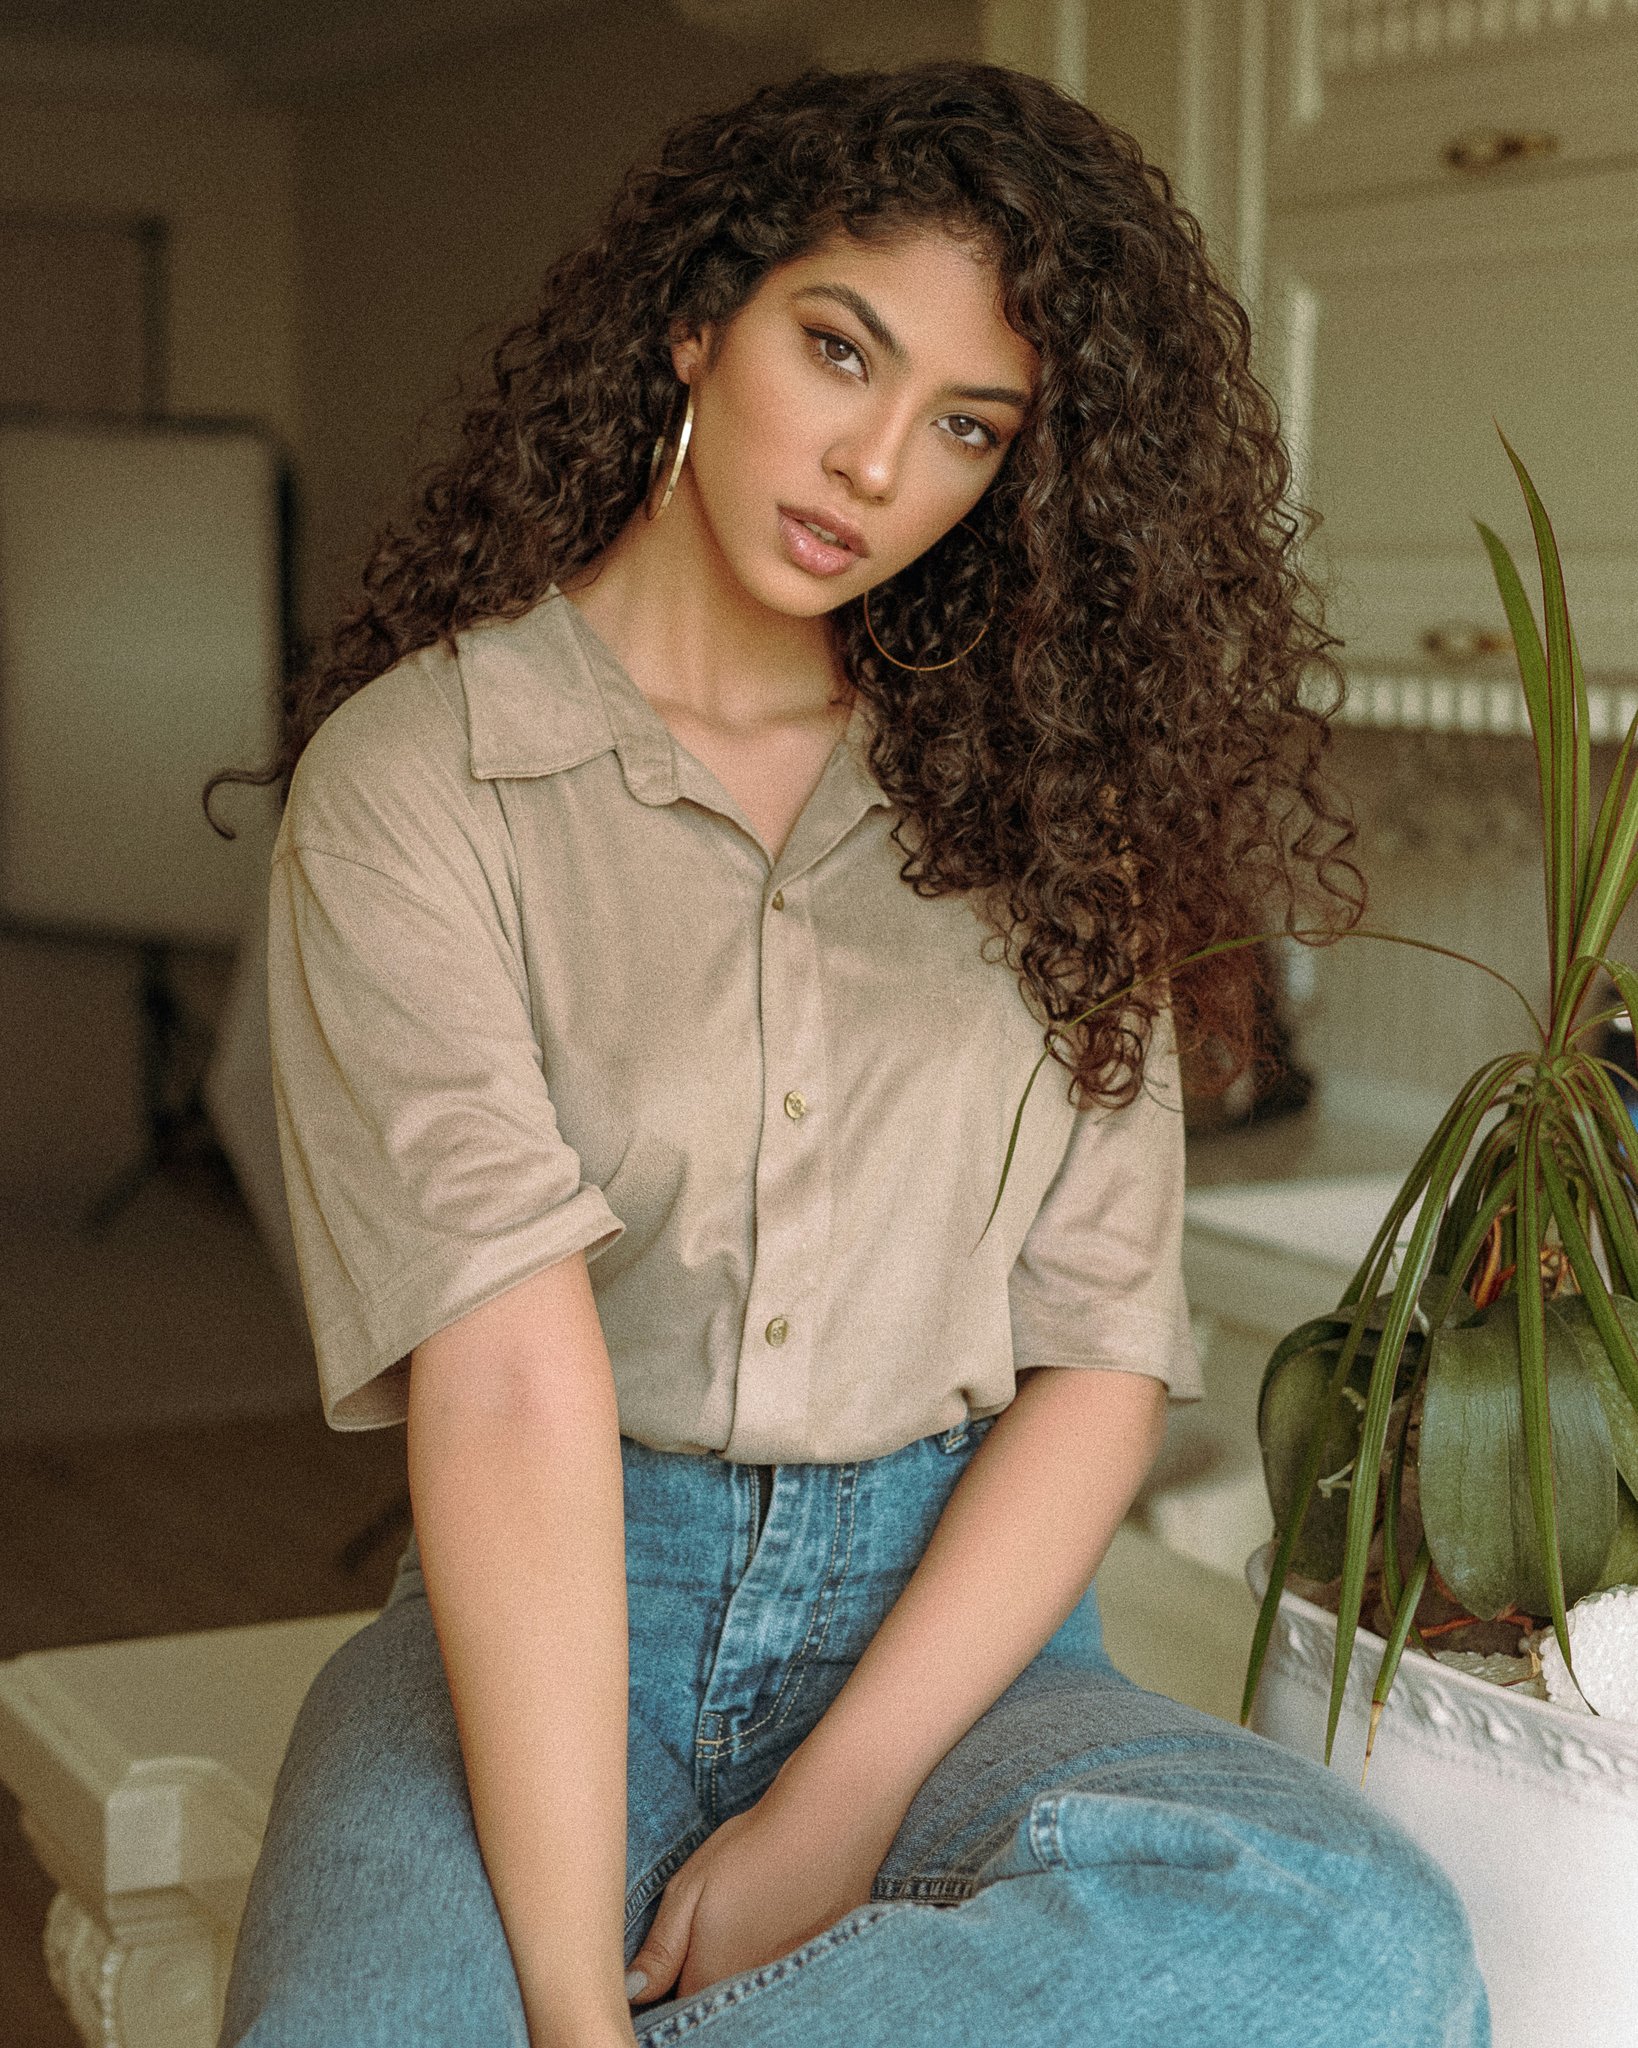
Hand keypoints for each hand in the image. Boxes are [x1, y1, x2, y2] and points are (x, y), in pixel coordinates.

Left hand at [624, 1779, 903, 2010]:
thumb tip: (633, 1992)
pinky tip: (774, 1921)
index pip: (675, 2006)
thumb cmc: (754, 1849)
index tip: (664, 1963)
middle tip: (706, 1933)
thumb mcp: (690, 1890)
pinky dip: (770, 1959)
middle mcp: (750, 1992)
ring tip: (743, 1922)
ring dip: (736, 1972)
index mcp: (710, 1979)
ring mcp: (788, 1981)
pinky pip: (780, 1978)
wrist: (832, 1819)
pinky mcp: (818, 1963)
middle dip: (700, 1981)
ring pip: (747, 1991)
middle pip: (715, 2001)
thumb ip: (661, 1950)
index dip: (665, 1987)